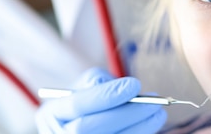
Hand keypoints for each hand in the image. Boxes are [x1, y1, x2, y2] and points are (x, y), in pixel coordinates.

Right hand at [35, 67, 166, 132]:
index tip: (135, 85)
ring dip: (138, 128)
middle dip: (126, 113)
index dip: (107, 95)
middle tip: (154, 101)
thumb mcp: (81, 87)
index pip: (78, 105)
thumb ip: (98, 82)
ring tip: (158, 113)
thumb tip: (127, 89)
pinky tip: (149, 126)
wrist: (69, 127)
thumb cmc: (81, 103)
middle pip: (90, 128)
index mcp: (52, 114)